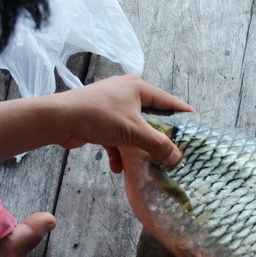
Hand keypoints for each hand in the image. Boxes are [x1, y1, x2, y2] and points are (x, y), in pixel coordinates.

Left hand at [55, 75, 192, 172]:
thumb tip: (177, 158)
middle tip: (173, 150)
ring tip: (145, 165)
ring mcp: (112, 107)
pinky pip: (116, 138)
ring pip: (132, 130)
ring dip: (136, 149)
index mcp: (137, 88)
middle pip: (150, 118)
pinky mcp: (99, 121)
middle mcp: (126, 93)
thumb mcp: (134, 131)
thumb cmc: (99, 117)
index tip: (196, 125)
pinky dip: (118, 152)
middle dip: (158, 137)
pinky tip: (118, 168)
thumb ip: (158, 144)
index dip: (183, 113)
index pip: (168, 101)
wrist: (59, 119)